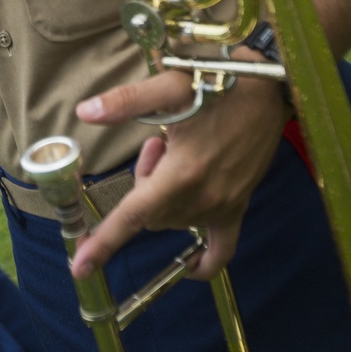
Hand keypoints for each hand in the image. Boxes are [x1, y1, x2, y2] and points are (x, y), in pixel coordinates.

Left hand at [72, 56, 289, 280]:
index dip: (103, 242)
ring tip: (176, 153)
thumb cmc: (220, 83)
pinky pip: (220, 249)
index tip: (80, 267)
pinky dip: (202, 260)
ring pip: (173, 220)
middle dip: (141, 186)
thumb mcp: (170, 86)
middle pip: (149, 214)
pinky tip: (190, 264)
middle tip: (157, 146)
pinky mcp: (239, 206)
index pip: (132, 216)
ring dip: (162, 197)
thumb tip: (85, 112)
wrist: (270, 90)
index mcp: (182, 173)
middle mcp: (203, 197)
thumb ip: (127, 101)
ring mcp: (224, 205)